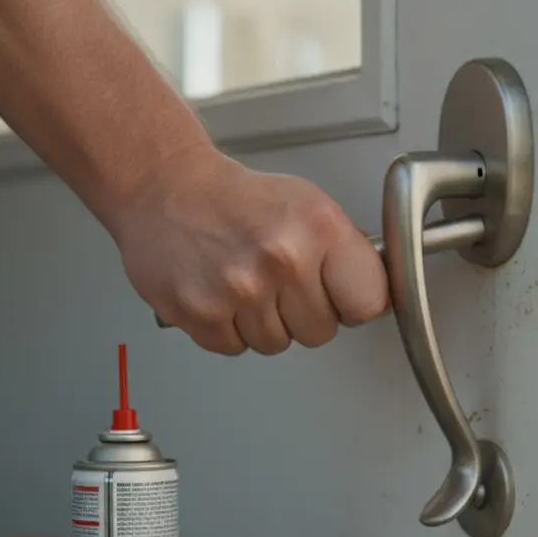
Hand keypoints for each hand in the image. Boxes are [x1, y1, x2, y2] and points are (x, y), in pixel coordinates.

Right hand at [108, 145, 389, 355]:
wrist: (164, 188)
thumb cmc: (236, 199)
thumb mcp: (307, 204)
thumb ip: (343, 251)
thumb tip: (373, 294)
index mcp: (319, 227)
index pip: (368, 302)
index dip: (353, 301)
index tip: (342, 295)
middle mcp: (282, 259)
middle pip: (321, 332)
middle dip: (304, 312)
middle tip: (280, 280)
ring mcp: (240, 290)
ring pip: (278, 344)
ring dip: (264, 321)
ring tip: (247, 281)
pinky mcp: (202, 314)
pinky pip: (236, 347)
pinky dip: (229, 328)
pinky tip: (222, 292)